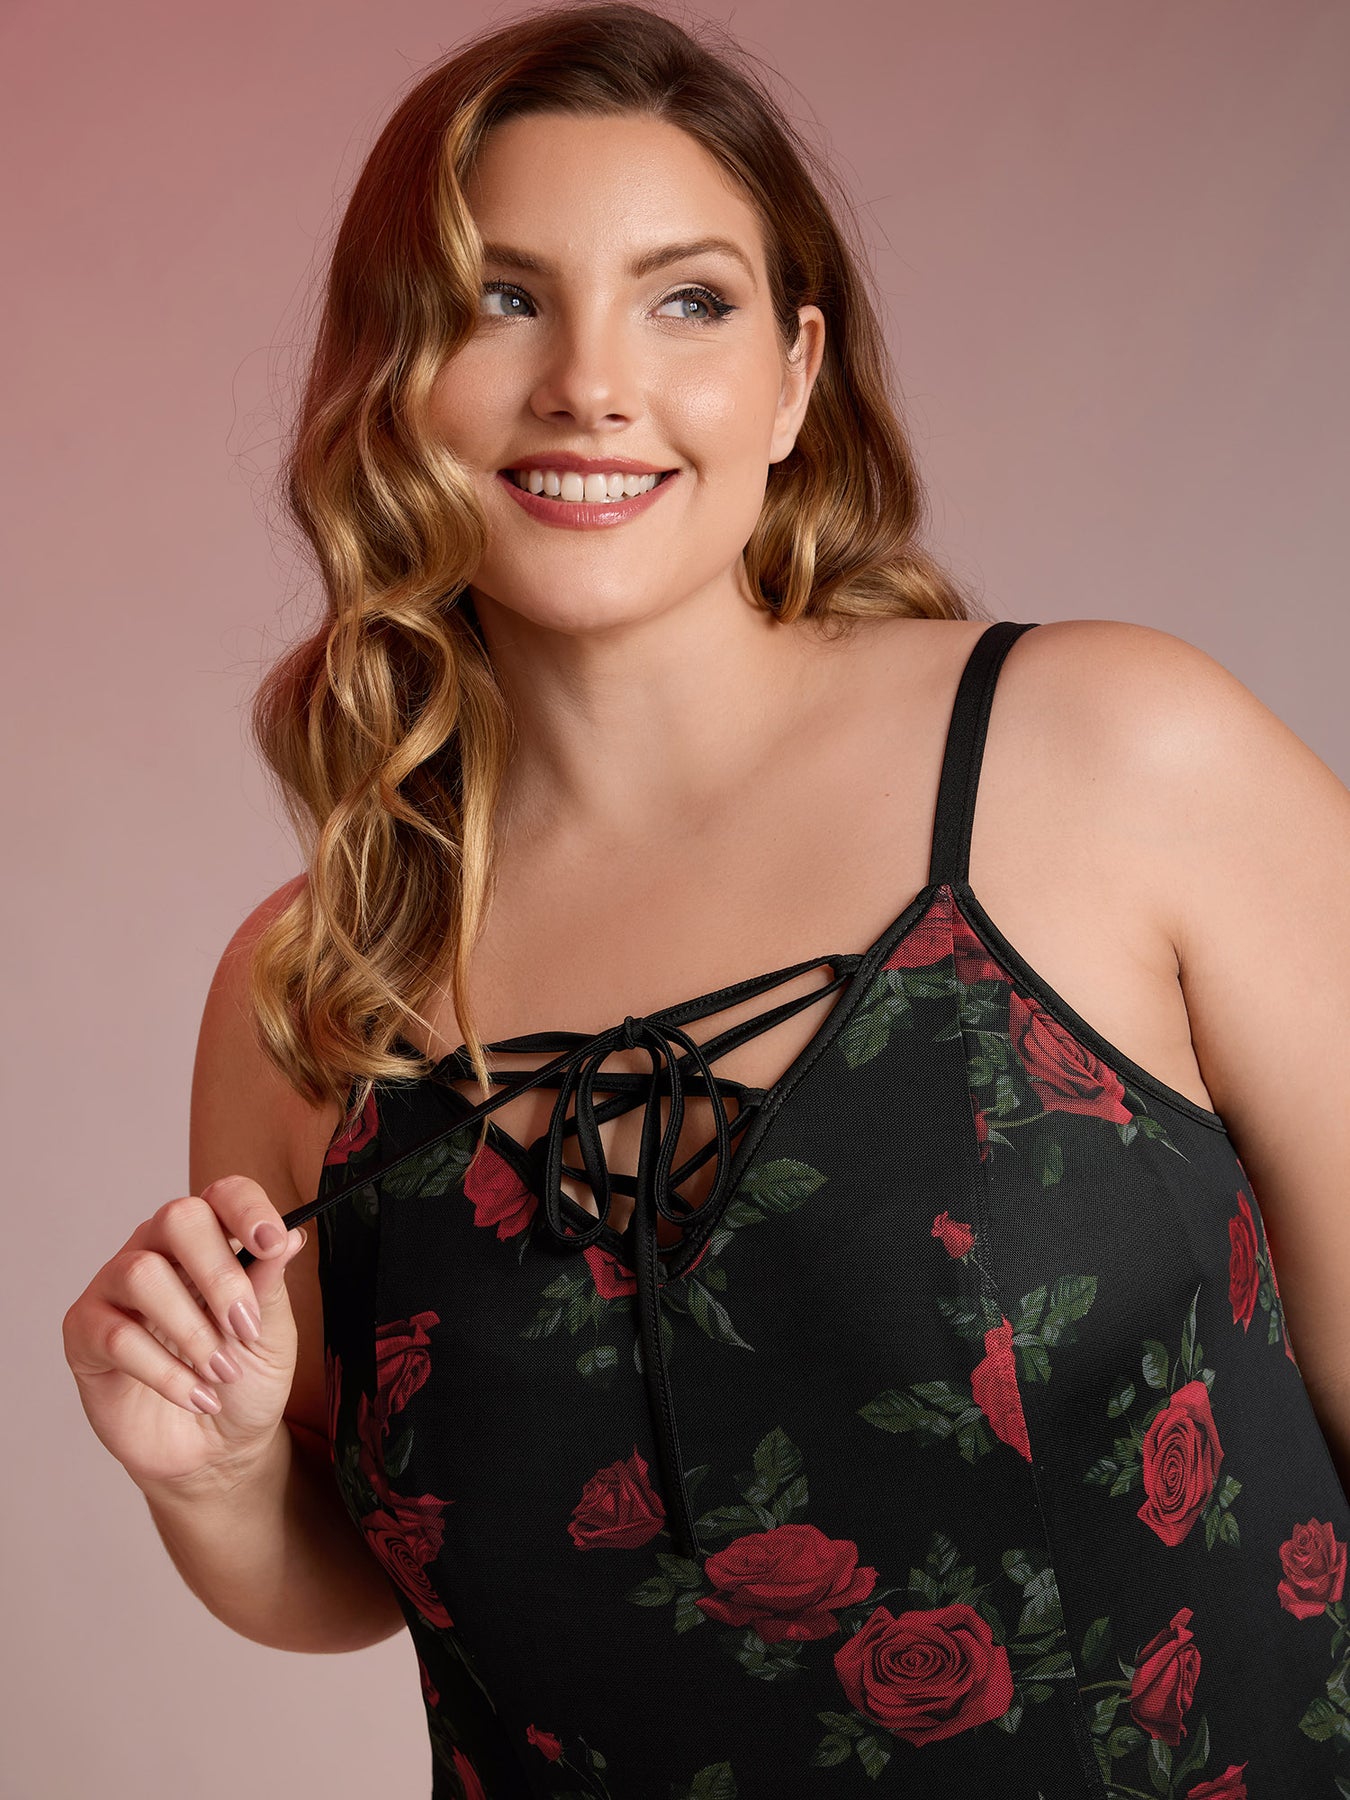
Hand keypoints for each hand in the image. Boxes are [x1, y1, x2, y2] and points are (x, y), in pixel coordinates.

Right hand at [63, 1175, 309, 1494]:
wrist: (216, 1452)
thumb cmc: (245, 1381)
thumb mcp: (271, 1334)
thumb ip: (269, 1285)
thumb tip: (290, 1236)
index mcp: (209, 1240)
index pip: (222, 1195)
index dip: (246, 1209)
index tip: (271, 1243)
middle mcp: (157, 1250)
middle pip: (177, 1219)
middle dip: (219, 1275)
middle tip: (245, 1328)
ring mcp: (114, 1289)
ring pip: (142, 1273)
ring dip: (192, 1330)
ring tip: (221, 1371)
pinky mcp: (85, 1334)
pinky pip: (117, 1336)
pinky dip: (166, 1372)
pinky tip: (198, 1396)